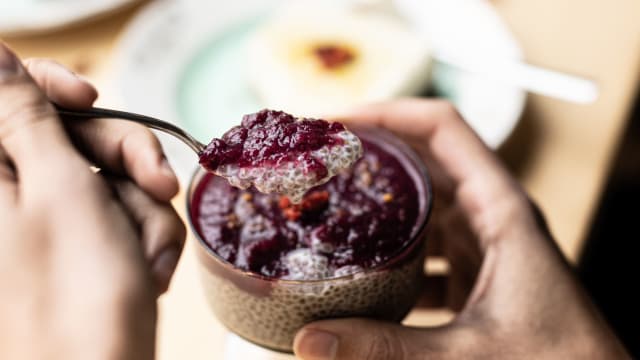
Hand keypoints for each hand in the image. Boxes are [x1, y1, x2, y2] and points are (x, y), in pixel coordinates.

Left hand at [0, 44, 184, 358]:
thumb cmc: (78, 298)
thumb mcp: (59, 190)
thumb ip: (26, 115)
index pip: (9, 99)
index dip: (55, 88)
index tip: (92, 96)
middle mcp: (10, 200)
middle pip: (74, 139)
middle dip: (126, 162)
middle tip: (159, 184)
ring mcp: (49, 228)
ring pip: (111, 181)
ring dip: (144, 216)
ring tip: (146, 260)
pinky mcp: (83, 249)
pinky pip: (123, 217)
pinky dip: (145, 241)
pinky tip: (147, 273)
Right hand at [293, 99, 628, 358]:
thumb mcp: (469, 353)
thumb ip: (387, 348)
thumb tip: (311, 341)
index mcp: (502, 209)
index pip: (443, 128)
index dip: (389, 112)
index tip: (337, 120)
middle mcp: (492, 216)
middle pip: (426, 158)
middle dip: (373, 153)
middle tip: (320, 160)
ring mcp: (484, 244)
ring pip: (425, 203)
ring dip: (382, 200)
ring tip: (331, 204)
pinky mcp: (476, 274)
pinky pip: (427, 245)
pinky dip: (393, 249)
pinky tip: (362, 268)